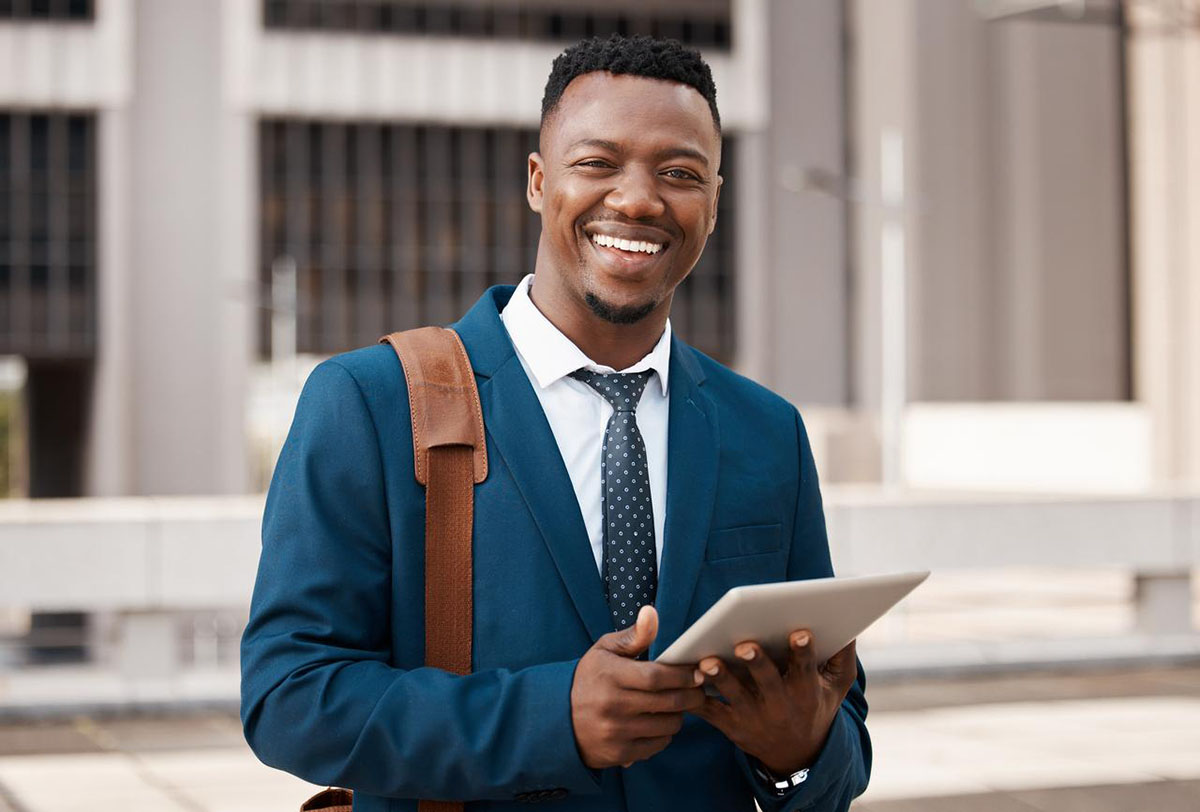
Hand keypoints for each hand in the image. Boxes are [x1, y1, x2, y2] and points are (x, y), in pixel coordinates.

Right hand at [571, 605, 706, 768]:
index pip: (656, 677)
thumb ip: (633, 635)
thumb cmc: (589, 679)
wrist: (558, 718)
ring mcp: (615, 732)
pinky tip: (660, 722)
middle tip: (699, 689)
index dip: (682, 675)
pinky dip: (665, 734)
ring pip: (667, 725)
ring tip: (677, 705)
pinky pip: (657, 745)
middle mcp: (612, 705)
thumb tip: (652, 612)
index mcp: (610, 675)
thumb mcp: (604, 651)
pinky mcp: (618, 754)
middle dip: (692, 695)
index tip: (696, 673)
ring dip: (680, 715)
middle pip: (668, 702)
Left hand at [692, 630, 856, 774]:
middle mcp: (780, 706)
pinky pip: (710, 711)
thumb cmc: (816, 705)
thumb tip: (851, 624)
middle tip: (745, 644)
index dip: (803, 651)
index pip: (806, 669)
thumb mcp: (837, 686)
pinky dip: (697, 698)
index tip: (800, 632)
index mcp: (806, 691)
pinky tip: (688, 678)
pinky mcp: (731, 726)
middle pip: (767, 682)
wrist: (796, 755)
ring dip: (721, 678)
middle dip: (756, 663)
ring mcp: (753, 717)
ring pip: (735, 696)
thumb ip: (843, 656)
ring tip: (707, 661)